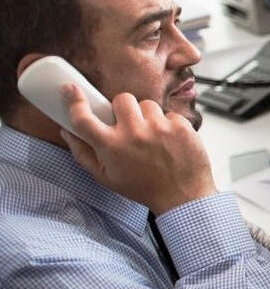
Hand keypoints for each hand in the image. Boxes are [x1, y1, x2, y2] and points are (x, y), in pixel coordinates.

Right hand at [59, 84, 215, 214]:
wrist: (182, 198)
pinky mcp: (180, 127)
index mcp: (110, 146)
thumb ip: (83, 153)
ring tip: (152, 136)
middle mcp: (133, 133)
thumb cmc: (142, 188)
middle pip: (121, 99)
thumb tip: (67, 131)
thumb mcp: (106, 177)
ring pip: (147, 104)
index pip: (83, 117)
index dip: (74, 100)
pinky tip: (169, 142)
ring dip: (147, 117)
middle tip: (130, 124)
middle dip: (124, 109)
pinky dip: (169, 125)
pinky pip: (169, 114)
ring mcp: (159, 128)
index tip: (70, 89)